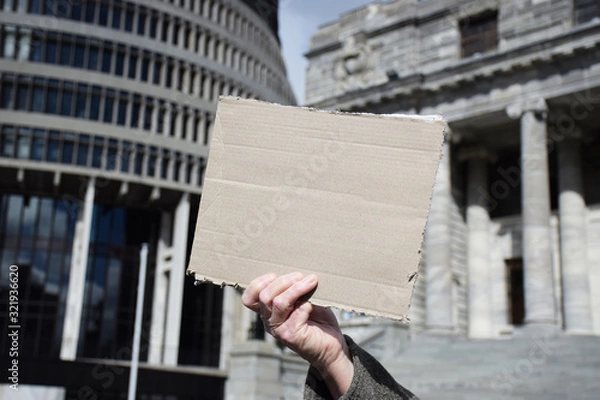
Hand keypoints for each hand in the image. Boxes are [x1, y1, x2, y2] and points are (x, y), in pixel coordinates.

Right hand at [242, 272, 353, 397]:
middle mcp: (269, 322)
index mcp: (268, 312)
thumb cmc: (318, 320)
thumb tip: (298, 272)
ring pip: (279, 303)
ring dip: (296, 289)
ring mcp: (279, 330)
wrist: (332, 346)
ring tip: (312, 281)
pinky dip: (305, 305)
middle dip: (283, 281)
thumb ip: (295, 289)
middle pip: (265, 296)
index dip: (257, 284)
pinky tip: (313, 304)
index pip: (249, 299)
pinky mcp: (291, 336)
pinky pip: (296, 314)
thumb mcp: (303, 299)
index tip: (274, 274)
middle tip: (301, 276)